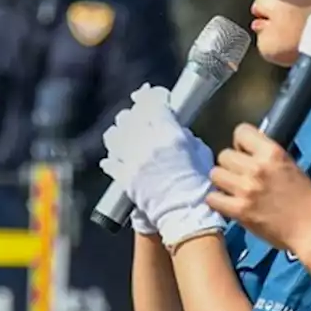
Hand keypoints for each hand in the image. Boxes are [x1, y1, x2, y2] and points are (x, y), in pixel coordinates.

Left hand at [100, 85, 222, 247]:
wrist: (185, 216)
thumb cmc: (199, 185)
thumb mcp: (199, 152)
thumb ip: (184, 135)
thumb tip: (173, 125)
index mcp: (170, 136)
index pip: (153, 104)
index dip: (151, 96)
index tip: (150, 94)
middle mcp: (148, 146)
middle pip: (131, 116)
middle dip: (135, 112)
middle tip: (138, 112)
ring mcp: (133, 163)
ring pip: (115, 135)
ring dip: (120, 130)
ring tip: (125, 131)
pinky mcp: (124, 179)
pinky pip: (111, 160)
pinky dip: (113, 156)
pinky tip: (118, 155)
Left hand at [207, 123, 310, 254]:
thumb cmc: (305, 199)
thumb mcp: (289, 166)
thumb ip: (266, 156)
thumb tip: (245, 151)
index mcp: (273, 152)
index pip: (241, 131)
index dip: (241, 143)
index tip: (245, 153)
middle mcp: (257, 167)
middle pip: (224, 155)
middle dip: (231, 165)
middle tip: (240, 176)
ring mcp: (246, 188)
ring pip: (215, 174)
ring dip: (223, 182)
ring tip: (233, 189)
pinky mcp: (239, 210)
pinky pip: (212, 198)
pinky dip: (218, 201)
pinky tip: (228, 204)